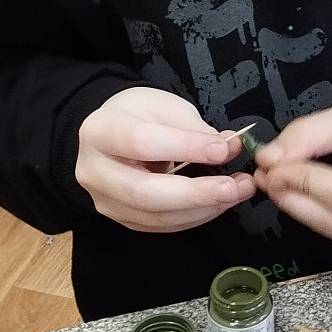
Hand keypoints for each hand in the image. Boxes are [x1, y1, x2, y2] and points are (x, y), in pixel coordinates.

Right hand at [75, 86, 255, 232]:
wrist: (112, 133)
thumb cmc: (139, 115)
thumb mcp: (164, 106)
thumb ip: (194, 128)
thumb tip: (228, 147)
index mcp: (100, 131)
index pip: (141, 143)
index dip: (185, 148)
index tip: (223, 149)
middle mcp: (94, 171)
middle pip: (144, 192)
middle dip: (196, 193)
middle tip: (235, 187)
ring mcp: (105, 200)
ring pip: (155, 216)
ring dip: (203, 208)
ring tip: (237, 192)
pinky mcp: (121, 218)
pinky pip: (160, 225)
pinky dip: (194, 216)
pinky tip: (218, 203)